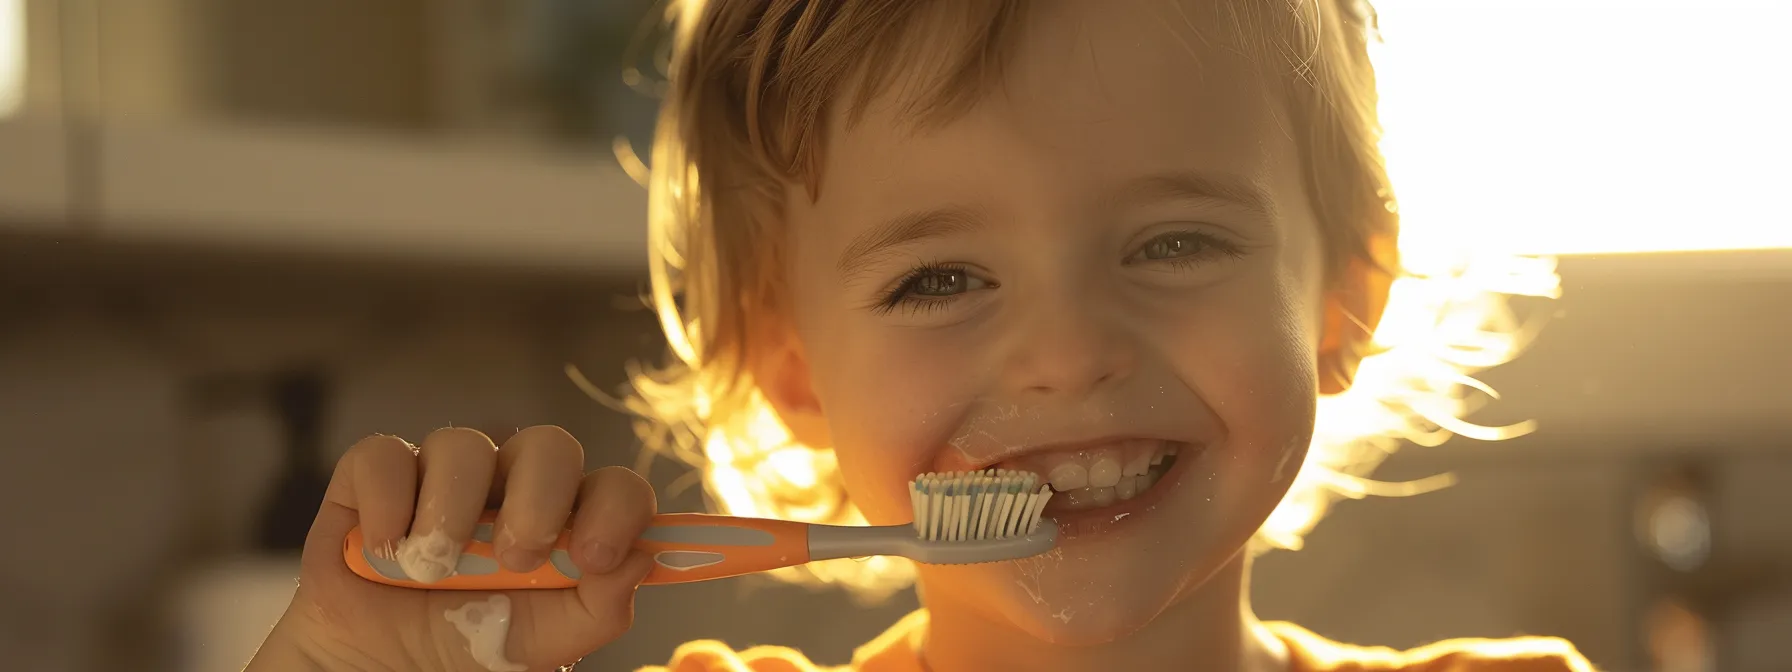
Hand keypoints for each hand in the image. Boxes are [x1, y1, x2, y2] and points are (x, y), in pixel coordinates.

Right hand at [249, 426, 657, 670]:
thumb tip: (637, 561)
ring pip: (464, 444)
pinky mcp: (374, 480)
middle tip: (514, 559)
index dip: (616, 507)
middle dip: (540, 497)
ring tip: (433, 571)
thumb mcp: (541, 645)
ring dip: (453, 507)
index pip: (612, 486)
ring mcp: (442, 478)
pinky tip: (385, 546)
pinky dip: (387, 498)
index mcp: (564, 524)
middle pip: (549, 446)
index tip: (596, 556)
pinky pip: (385, 454)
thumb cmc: (466, 651)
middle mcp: (509, 489)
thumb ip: (597, 609)